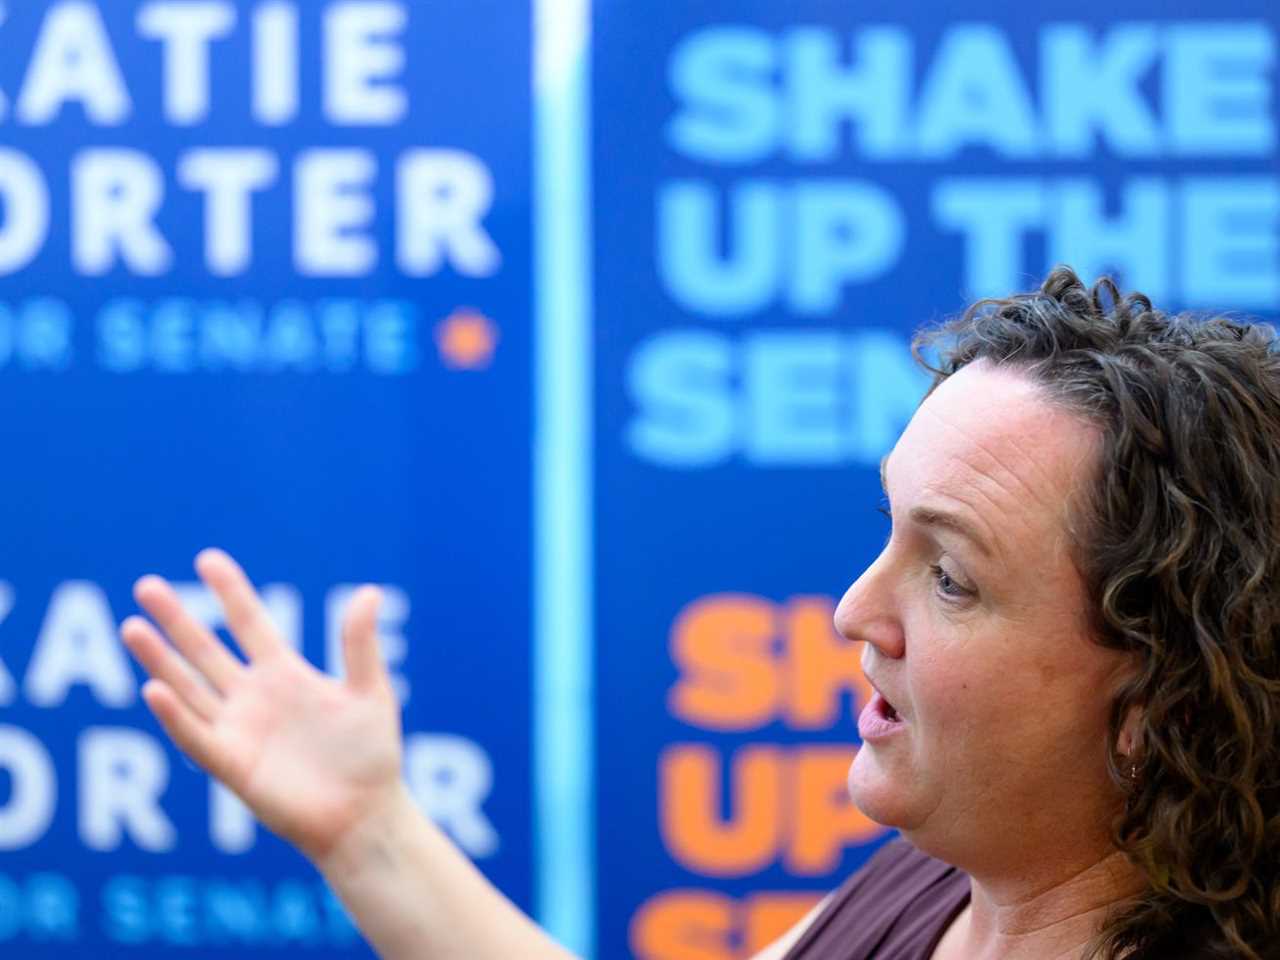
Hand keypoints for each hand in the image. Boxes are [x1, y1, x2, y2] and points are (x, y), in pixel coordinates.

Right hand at [122, 548, 403, 861]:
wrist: (365, 815)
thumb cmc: (371, 755)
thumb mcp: (369, 692)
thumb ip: (360, 645)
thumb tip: (370, 591)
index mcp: (286, 675)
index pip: (251, 623)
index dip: (230, 592)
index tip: (208, 558)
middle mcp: (254, 698)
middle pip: (206, 651)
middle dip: (177, 620)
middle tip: (146, 586)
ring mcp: (239, 730)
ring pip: (189, 688)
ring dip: (161, 660)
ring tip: (132, 627)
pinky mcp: (232, 765)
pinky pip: (196, 736)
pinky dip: (175, 714)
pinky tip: (153, 688)